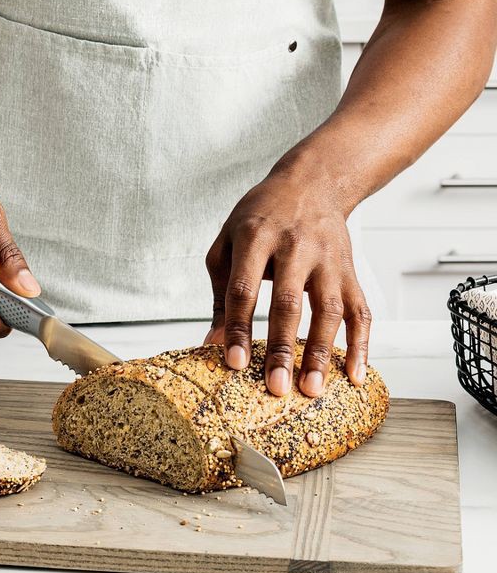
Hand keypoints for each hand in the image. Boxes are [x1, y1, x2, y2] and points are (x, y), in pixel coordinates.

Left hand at [203, 169, 370, 396]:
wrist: (312, 183)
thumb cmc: (260, 217)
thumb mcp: (228, 242)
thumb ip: (221, 292)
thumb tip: (212, 343)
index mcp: (256, 237)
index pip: (244, 288)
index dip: (238, 326)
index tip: (233, 362)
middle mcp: (294, 247)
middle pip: (288, 302)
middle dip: (281, 347)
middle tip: (275, 387)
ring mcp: (327, 259)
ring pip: (327, 309)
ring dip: (320, 352)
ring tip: (311, 389)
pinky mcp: (350, 270)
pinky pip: (359, 310)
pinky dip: (360, 344)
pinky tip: (354, 375)